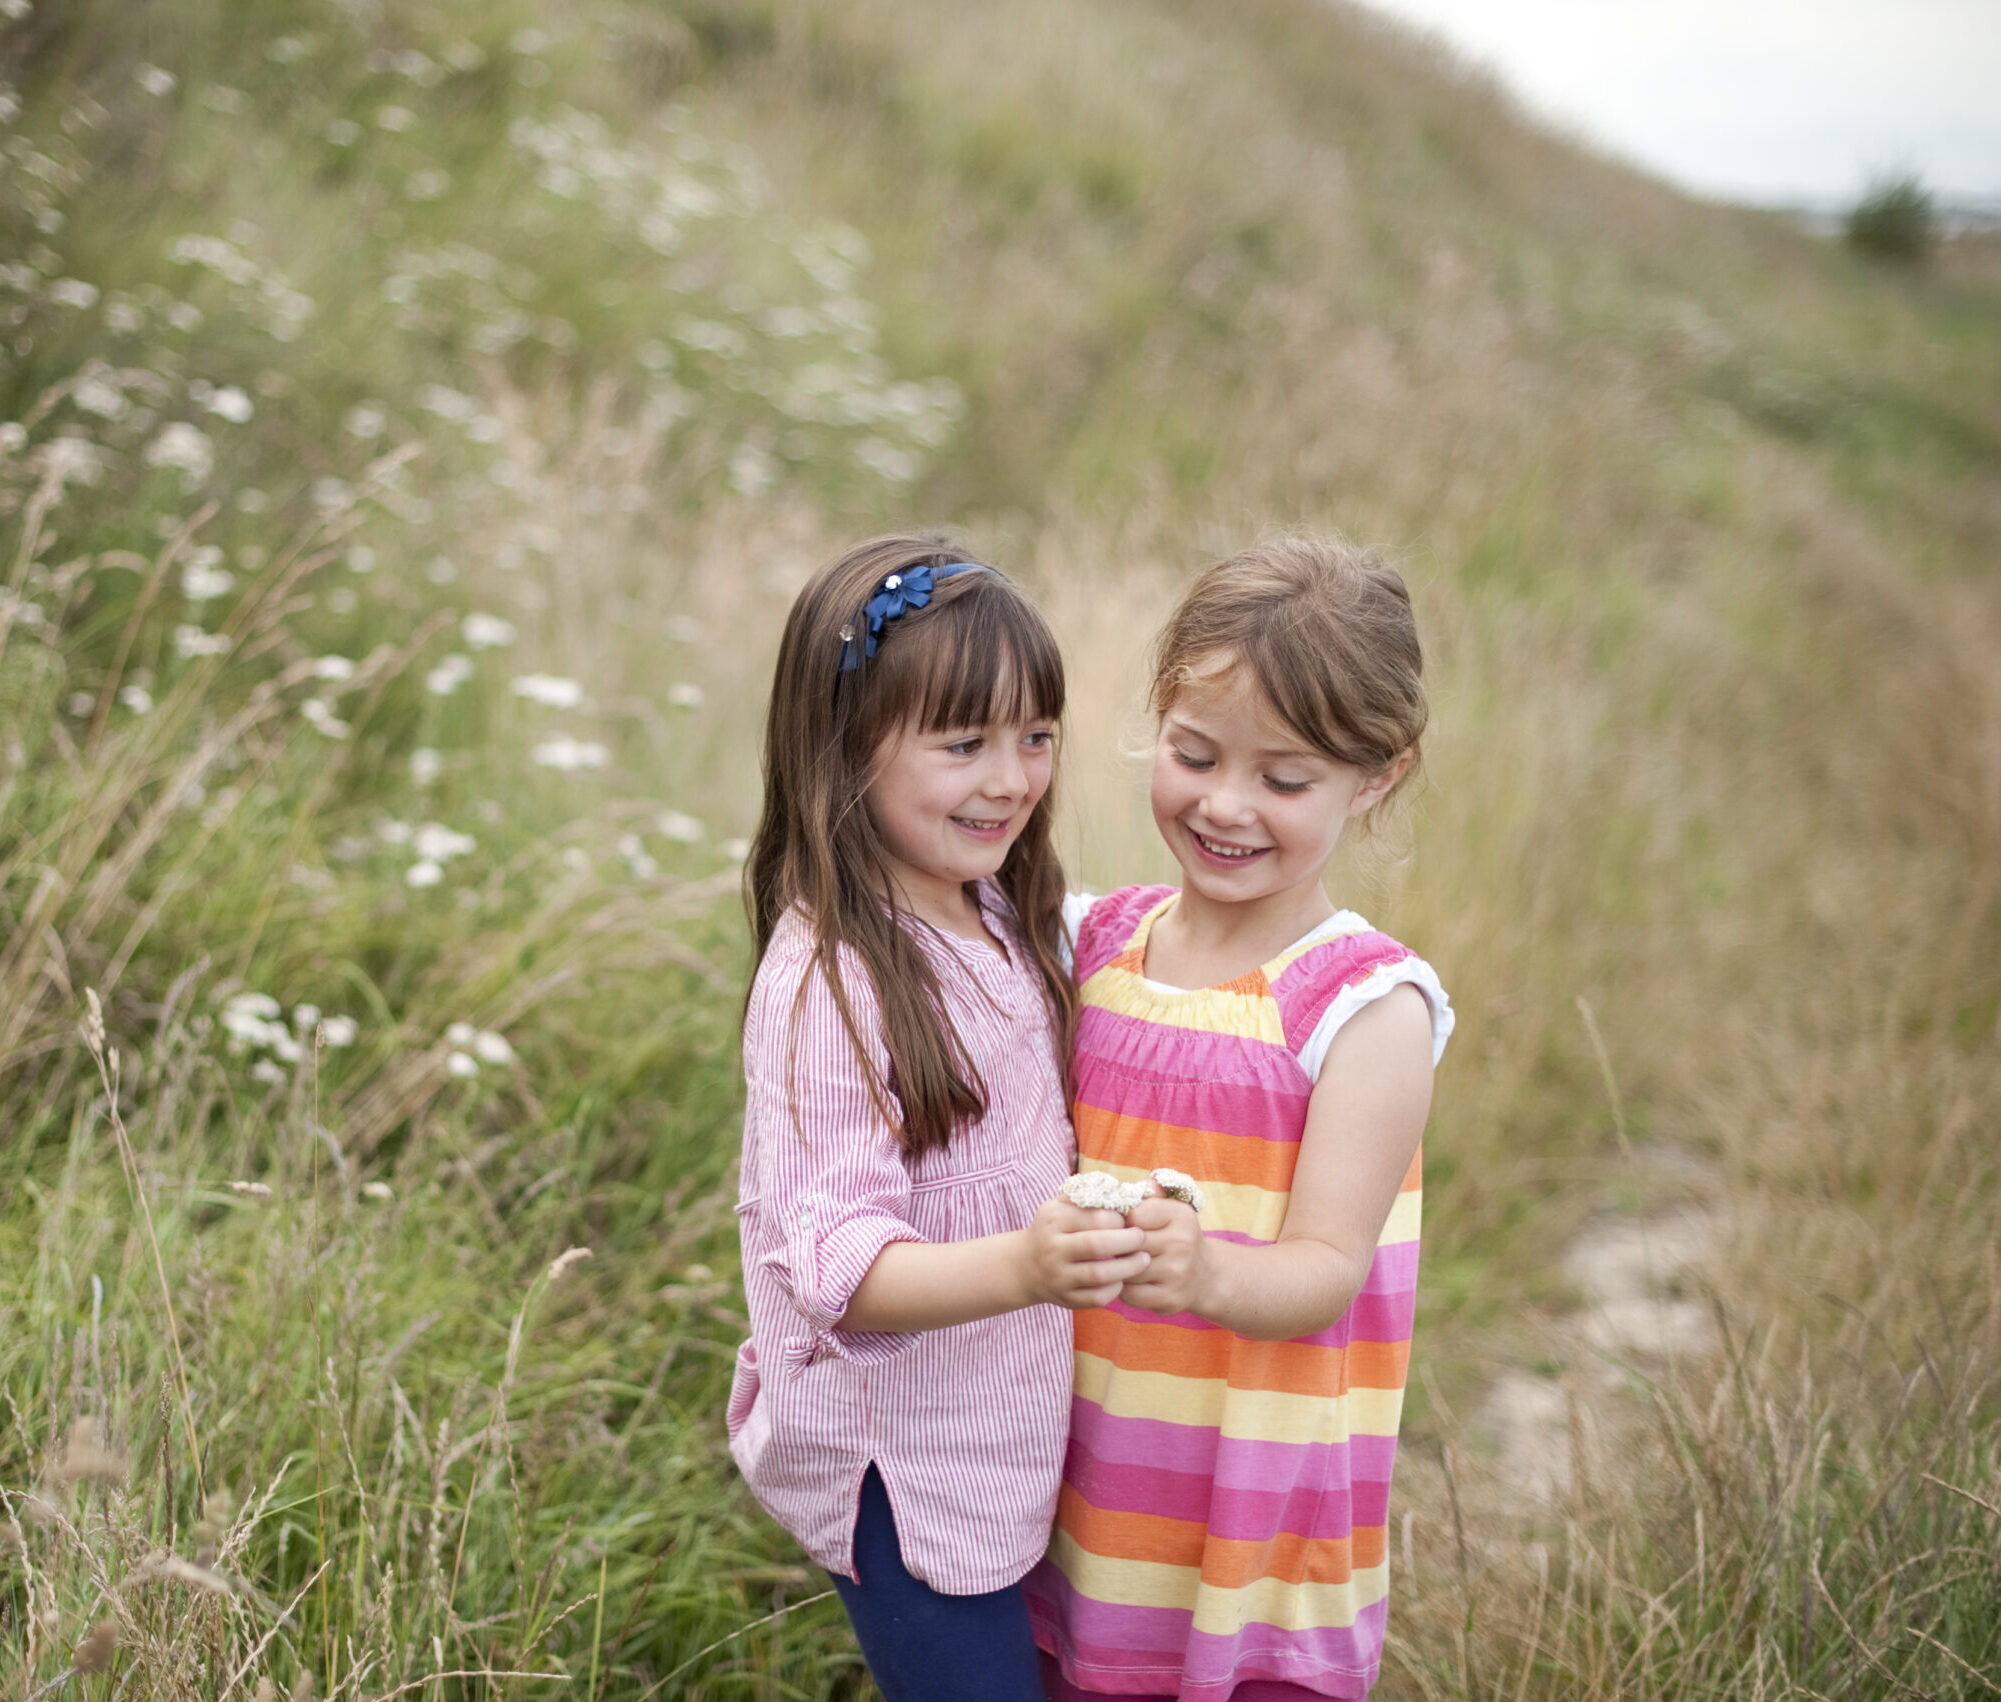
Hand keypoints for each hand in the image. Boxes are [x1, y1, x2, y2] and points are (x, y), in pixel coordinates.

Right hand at [1021, 1197, 1148, 1310]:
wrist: (1026, 1266)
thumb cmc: (1055, 1230)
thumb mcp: (1062, 1205)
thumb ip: (1089, 1196)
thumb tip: (1125, 1191)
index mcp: (1054, 1220)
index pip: (1095, 1217)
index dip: (1119, 1219)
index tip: (1128, 1220)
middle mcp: (1053, 1248)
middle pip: (1097, 1245)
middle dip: (1128, 1242)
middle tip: (1143, 1239)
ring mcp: (1058, 1276)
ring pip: (1099, 1275)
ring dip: (1128, 1268)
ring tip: (1143, 1260)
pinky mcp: (1066, 1299)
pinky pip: (1096, 1298)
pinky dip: (1115, 1290)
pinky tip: (1122, 1279)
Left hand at [1119, 1197, 1207, 1315]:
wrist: (1205, 1276)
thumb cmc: (1175, 1236)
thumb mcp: (1169, 1208)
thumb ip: (1148, 1192)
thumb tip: (1122, 1188)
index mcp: (1181, 1216)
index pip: (1134, 1213)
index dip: (1122, 1220)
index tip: (1124, 1224)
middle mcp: (1182, 1244)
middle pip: (1128, 1243)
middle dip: (1117, 1245)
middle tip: (1115, 1245)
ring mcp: (1177, 1273)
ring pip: (1126, 1269)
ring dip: (1119, 1267)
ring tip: (1124, 1262)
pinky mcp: (1169, 1298)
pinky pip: (1129, 1293)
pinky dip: (1124, 1288)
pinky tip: (1132, 1281)